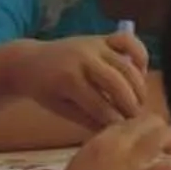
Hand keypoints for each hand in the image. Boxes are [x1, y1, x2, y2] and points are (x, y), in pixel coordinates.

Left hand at [17, 33, 152, 130]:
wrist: (29, 61)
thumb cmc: (44, 90)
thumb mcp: (60, 108)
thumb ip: (87, 118)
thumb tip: (114, 132)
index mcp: (68, 80)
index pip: (100, 104)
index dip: (115, 120)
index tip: (125, 131)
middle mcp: (83, 59)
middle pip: (117, 84)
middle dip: (131, 105)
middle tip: (136, 119)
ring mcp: (94, 45)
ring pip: (127, 66)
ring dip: (139, 86)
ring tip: (139, 102)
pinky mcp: (101, 37)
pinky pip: (128, 41)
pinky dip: (140, 54)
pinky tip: (141, 72)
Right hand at [53, 114, 170, 169]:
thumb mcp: (84, 160)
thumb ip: (105, 149)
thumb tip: (123, 148)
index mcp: (103, 138)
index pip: (133, 121)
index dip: (145, 129)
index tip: (148, 140)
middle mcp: (120, 143)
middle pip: (152, 121)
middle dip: (163, 131)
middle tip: (167, 147)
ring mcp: (133, 160)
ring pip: (165, 136)